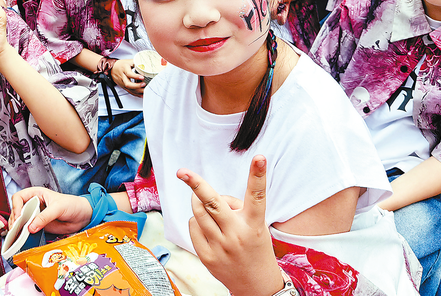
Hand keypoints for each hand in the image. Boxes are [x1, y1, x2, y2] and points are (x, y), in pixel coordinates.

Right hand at [9, 187, 93, 234]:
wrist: (82, 216)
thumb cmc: (72, 205)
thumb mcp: (58, 208)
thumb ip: (44, 217)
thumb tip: (31, 227)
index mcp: (37, 194)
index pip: (19, 197)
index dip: (16, 206)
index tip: (19, 216)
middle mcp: (34, 204)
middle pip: (16, 210)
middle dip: (15, 219)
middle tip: (17, 228)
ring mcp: (35, 216)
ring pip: (20, 221)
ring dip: (17, 228)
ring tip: (18, 234)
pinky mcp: (39, 226)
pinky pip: (27, 230)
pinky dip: (23, 234)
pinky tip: (23, 238)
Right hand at [110, 59, 145, 96]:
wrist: (112, 68)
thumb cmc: (121, 65)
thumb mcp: (129, 61)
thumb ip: (136, 63)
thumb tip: (145, 65)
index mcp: (124, 69)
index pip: (129, 74)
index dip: (136, 76)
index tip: (142, 77)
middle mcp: (122, 77)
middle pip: (128, 84)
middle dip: (137, 86)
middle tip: (144, 84)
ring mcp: (122, 83)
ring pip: (129, 89)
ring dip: (138, 91)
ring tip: (145, 90)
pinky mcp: (123, 86)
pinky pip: (129, 91)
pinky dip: (135, 94)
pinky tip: (141, 94)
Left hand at [179, 157, 283, 295]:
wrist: (257, 286)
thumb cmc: (255, 246)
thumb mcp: (256, 225)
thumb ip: (235, 207)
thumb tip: (204, 194)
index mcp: (254, 224)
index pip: (257, 195)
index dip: (258, 175)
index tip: (259, 157)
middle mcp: (237, 234)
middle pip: (213, 202)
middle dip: (195, 184)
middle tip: (182, 171)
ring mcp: (220, 246)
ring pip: (198, 211)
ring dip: (198, 201)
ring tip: (205, 202)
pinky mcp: (207, 256)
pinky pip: (193, 226)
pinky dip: (198, 221)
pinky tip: (208, 227)